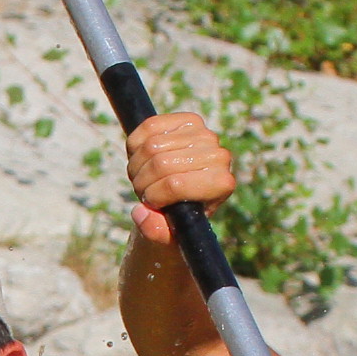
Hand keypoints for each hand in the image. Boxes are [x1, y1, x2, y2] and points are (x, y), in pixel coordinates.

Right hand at [123, 111, 235, 244]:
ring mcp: (205, 134)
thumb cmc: (179, 220)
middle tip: (142, 192)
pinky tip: (141, 158)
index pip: (174, 184)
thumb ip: (155, 231)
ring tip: (142, 178)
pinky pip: (149, 126)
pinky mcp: (188, 120)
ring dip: (136, 166)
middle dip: (142, 181)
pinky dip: (135, 145)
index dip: (153, 195)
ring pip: (152, 146)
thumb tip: (140, 213)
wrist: (185, 198)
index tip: (150, 204)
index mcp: (221, 185)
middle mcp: (219, 156)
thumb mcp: (168, 235)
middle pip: (160, 163)